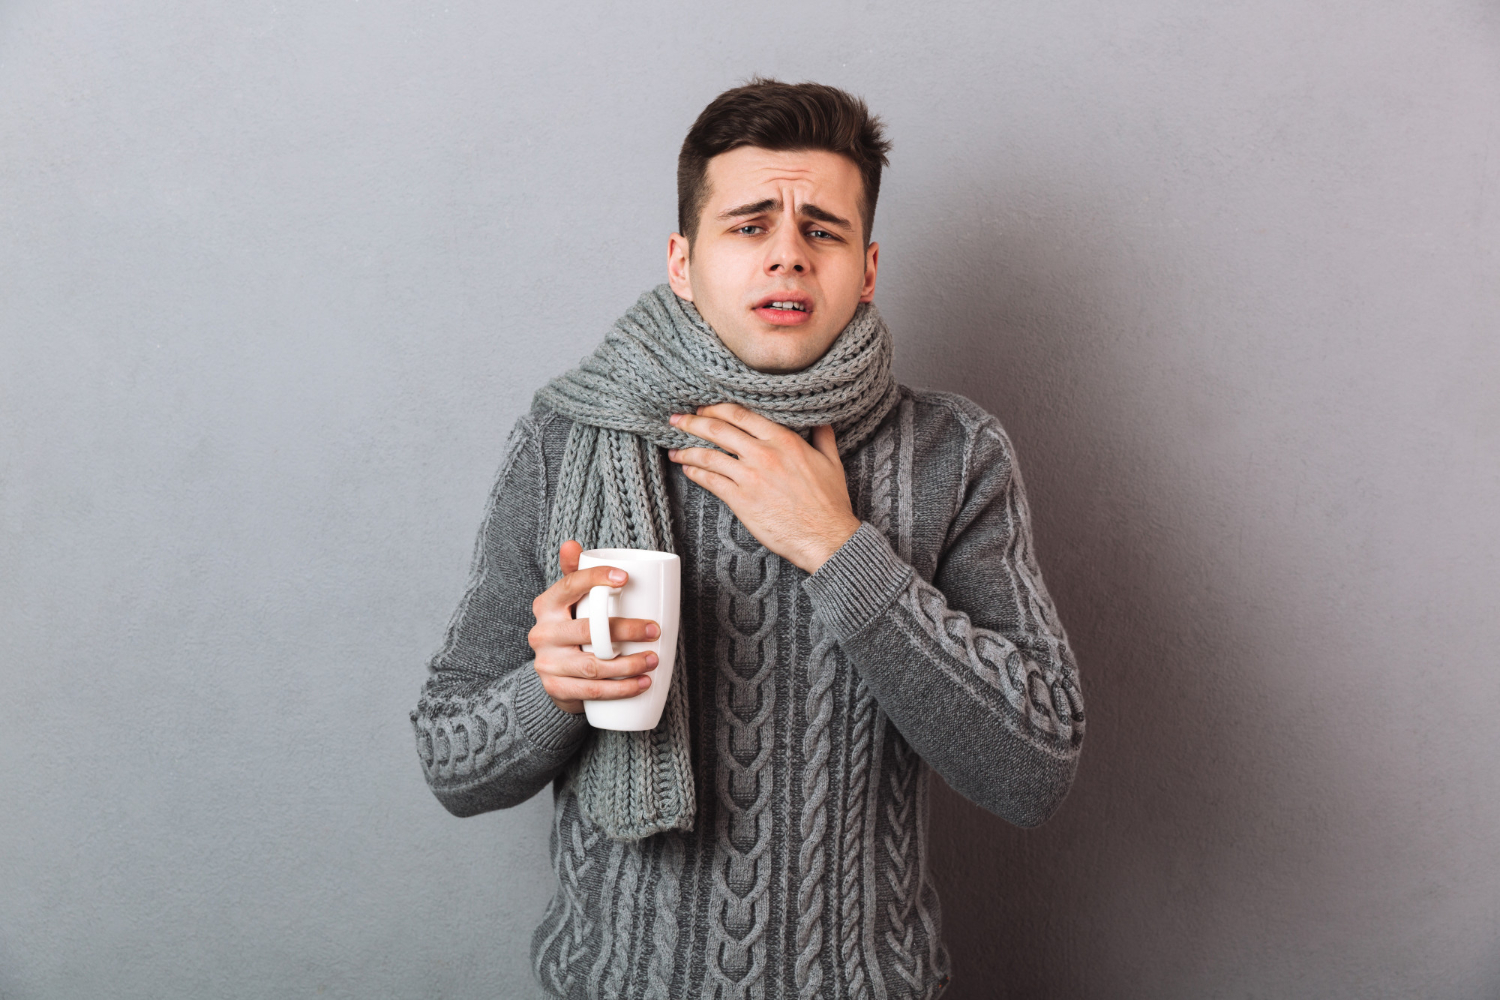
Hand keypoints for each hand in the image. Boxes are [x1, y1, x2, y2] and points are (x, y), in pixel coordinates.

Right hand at [528, 540, 659, 714]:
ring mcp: (547, 663)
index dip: (596, 578)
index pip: (570, 585)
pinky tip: (642, 683)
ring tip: (653, 659)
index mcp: (546, 605)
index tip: (626, 579)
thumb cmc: (570, 627)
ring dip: (628, 665)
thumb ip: (574, 573)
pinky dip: (621, 689)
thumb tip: (571, 543)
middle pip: (587, 630)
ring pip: (593, 665)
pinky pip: (592, 692)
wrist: (555, 675)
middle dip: (626, 630)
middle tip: (655, 630)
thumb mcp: (570, 602)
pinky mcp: (556, 689)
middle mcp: (542, 633)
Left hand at [667, 403, 860, 572]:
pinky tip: (688, 470)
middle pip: (718, 430)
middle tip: (677, 420)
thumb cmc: (829, 502)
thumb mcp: (831, 461)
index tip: (703, 409)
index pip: (741, 415)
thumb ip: (822, 436)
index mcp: (783, 439)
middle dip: (692, 422)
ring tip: (674, 450)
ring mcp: (750, 476)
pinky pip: (710, 481)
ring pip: (709, 456)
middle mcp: (763, 453)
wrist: (825, 536)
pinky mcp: (741, 500)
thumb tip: (819, 421)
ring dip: (686, 450)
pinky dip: (695, 473)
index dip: (717, 409)